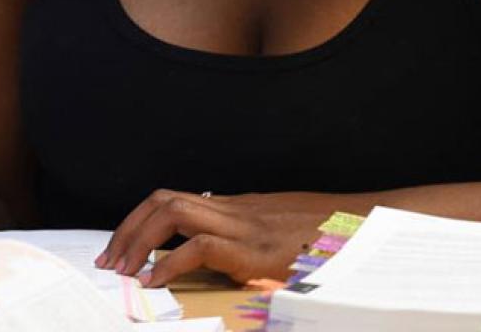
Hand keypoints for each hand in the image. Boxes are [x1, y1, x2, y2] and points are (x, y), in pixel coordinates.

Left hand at [95, 190, 334, 286]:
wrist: (372, 227)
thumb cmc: (332, 238)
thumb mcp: (283, 237)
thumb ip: (251, 243)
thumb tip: (217, 261)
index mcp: (237, 207)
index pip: (173, 199)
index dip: (139, 220)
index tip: (120, 248)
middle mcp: (235, 208)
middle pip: (162, 199)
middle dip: (127, 228)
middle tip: (108, 261)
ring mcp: (245, 224)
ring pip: (173, 211)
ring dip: (138, 239)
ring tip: (123, 271)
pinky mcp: (257, 249)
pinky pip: (201, 244)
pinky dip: (169, 262)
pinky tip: (156, 281)